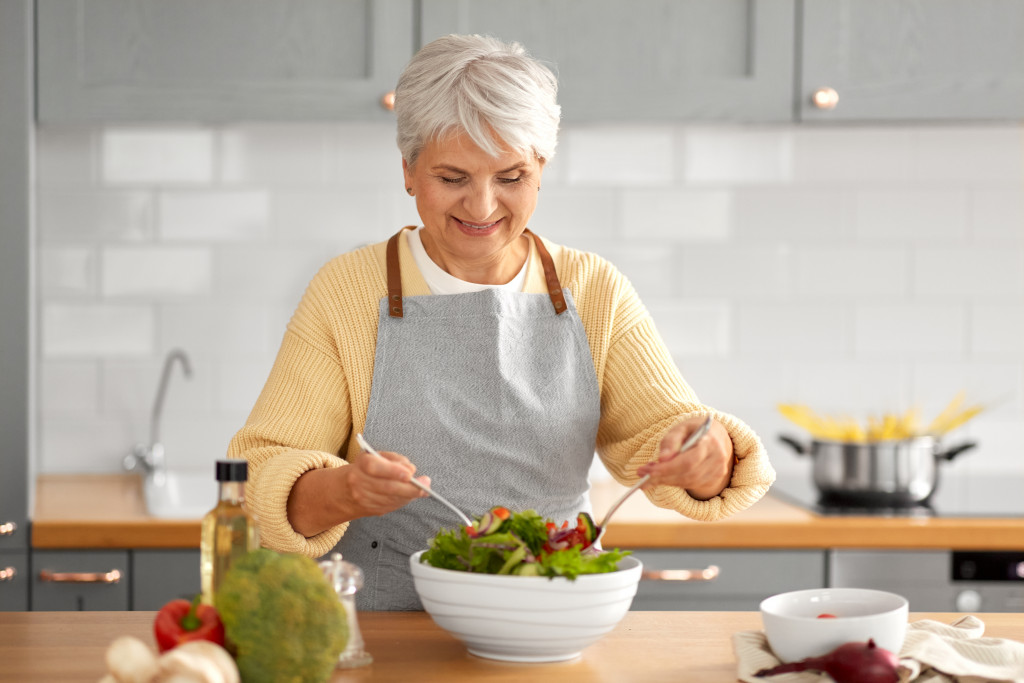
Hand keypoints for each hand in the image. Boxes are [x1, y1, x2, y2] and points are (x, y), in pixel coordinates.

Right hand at [287, 449, 427, 536]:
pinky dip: (403, 500)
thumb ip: (394, 459)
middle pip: (386, 487)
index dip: (393, 471)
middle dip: (409, 487)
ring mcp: (364, 499)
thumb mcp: (377, 456)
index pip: (374, 467)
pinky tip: (410, 495)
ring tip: (422, 489)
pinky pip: (391, 506)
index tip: (409, 474)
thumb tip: (411, 469)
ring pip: (391, 499)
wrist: (342, 491)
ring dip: (409, 495)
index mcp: (361, 464)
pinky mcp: (371, 510)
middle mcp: (360, 483)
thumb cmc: (365, 469)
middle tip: (425, 484)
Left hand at [636, 416, 733, 499]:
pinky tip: (662, 477)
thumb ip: (671, 441)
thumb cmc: (694, 430)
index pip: (689, 461)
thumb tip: (662, 459)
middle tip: (642, 473)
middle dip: (663, 476)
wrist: (714, 435)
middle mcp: (717, 458)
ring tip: (648, 474)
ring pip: (688, 482)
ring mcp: (718, 471)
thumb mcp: (681, 428)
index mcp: (710, 442)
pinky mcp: (713, 479)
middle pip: (688, 474)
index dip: (669, 468)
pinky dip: (673, 482)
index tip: (649, 470)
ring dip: (665, 480)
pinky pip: (690, 485)